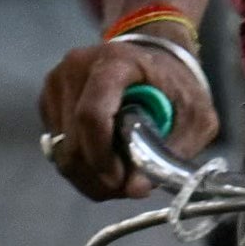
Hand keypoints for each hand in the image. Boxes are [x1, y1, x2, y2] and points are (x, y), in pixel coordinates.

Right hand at [37, 37, 216, 199]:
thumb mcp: (196, 117)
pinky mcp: (48, 99)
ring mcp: (57, 82)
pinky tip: (103, 159)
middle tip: (124, 186)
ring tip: (118, 174)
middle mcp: (76, 67)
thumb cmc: (176, 85)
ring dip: (88, 174)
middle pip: (73, 141)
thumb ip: (172, 151)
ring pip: (61, 151)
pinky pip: (56, 146)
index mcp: (115, 62)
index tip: (120, 180)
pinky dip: (79, 164)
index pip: (91, 115)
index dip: (102, 155)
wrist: (153, 56)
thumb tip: (134, 189)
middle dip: (98, 174)